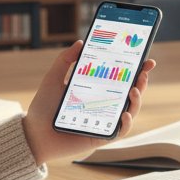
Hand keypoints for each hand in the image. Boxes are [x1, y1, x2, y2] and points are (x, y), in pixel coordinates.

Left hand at [22, 41, 154, 164]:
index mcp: (96, 90)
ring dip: (137, 100)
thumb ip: (65, 60)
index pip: (120, 78)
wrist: (33, 133)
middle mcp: (104, 105)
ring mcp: (105, 121)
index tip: (145, 59)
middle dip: (142, 81)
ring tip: (134, 89)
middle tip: (144, 71)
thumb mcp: (53, 78)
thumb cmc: (43, 107)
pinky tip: (124, 113)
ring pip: (130, 111)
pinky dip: (126, 123)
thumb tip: (80, 42)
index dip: (135, 69)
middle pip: (130, 93)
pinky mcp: (102, 136)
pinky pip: (120, 131)